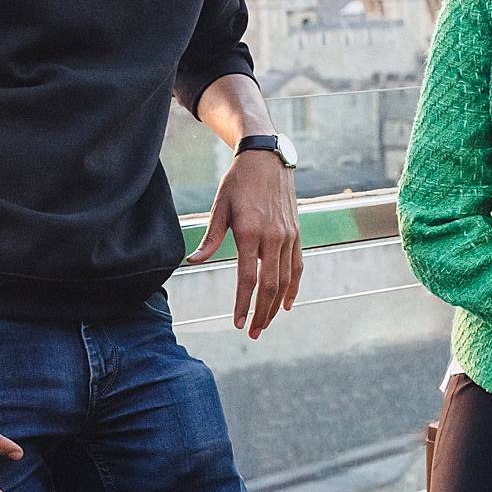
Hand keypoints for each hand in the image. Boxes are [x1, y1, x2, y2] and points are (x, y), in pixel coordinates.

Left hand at [188, 148, 302, 337]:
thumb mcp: (220, 207)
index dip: (242, 304)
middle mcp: (273, 237)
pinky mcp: (297, 234)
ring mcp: (289, 236)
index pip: (247, 278)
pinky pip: (297, 267)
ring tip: (265, 324)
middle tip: (251, 333)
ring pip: (286, 280)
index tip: (236, 323)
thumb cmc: (239, 182)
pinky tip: (287, 304)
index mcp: (251, 232)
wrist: (267, 159)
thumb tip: (194, 261)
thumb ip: (210, 238)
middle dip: (261, 313)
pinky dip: (294, 288)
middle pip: (271, 286)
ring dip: (276, 306)